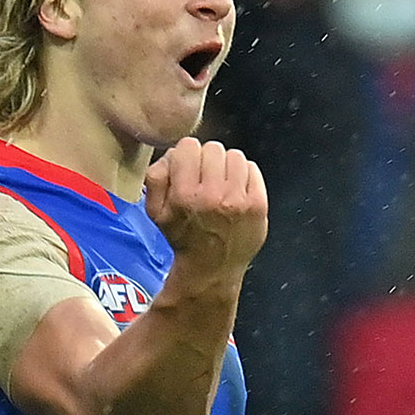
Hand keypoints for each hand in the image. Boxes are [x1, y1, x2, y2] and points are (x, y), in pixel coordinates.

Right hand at [144, 137, 267, 278]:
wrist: (212, 267)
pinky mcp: (258, 204)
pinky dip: (244, 175)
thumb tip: (171, 154)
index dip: (186, 155)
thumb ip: (156, 177)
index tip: (187, 168)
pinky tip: (236, 190)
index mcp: (184, 196)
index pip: (188, 146)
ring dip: (226, 166)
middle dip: (207, 160)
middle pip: (213, 148)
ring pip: (234, 155)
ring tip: (222, 184)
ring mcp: (238, 200)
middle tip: (205, 178)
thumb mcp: (155, 212)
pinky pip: (252, 168)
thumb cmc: (184, 237)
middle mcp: (212, 196)